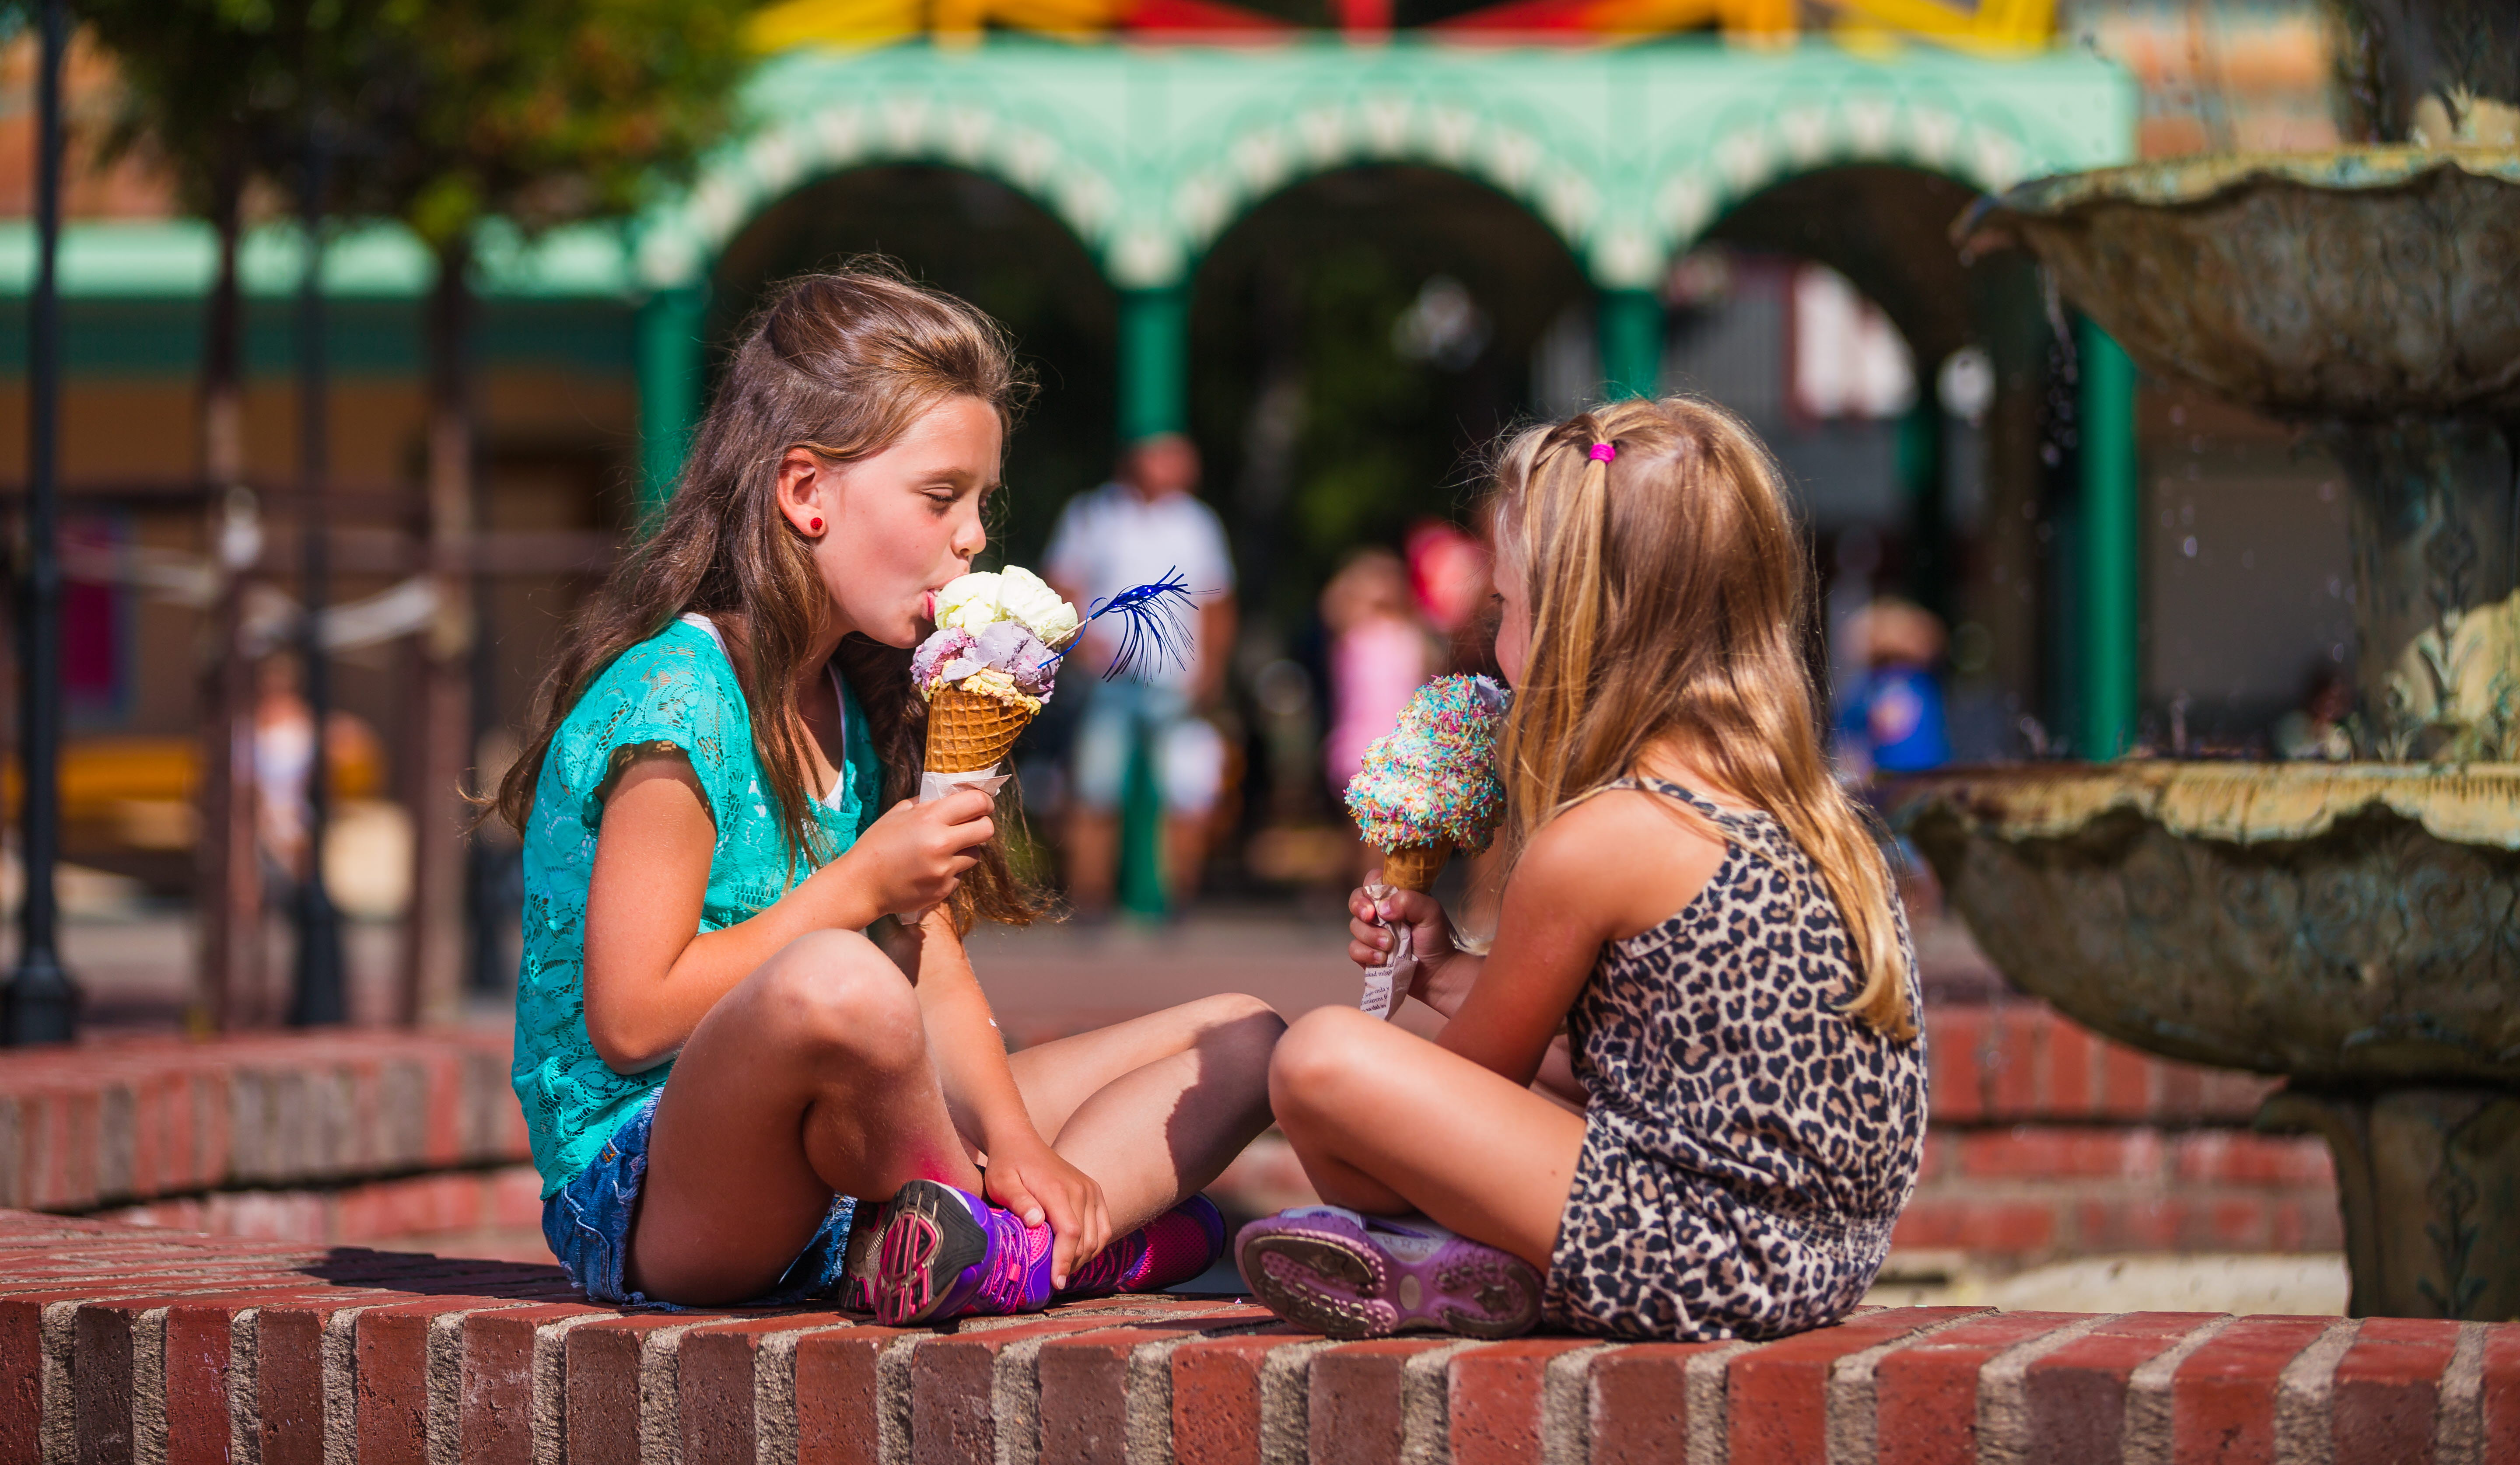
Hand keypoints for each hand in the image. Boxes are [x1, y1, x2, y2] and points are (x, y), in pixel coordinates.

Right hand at [835, 792, 993, 919]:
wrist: (861, 884)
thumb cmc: (876, 845)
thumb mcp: (898, 813)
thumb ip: (927, 803)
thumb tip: (954, 795)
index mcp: (929, 818)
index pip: (977, 802)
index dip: (985, 801)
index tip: (982, 804)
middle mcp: (941, 844)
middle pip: (987, 829)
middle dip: (981, 825)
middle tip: (970, 826)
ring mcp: (944, 870)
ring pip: (975, 854)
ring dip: (965, 850)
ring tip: (941, 851)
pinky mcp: (943, 890)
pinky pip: (960, 875)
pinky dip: (950, 871)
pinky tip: (928, 870)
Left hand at [983, 1136, 1109, 1288]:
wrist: (1019, 1141)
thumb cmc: (1006, 1165)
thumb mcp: (1002, 1182)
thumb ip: (1018, 1201)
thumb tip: (1036, 1221)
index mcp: (1058, 1190)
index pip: (1070, 1233)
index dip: (1064, 1261)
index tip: (1055, 1283)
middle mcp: (1081, 1190)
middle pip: (1085, 1240)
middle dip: (1070, 1265)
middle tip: (1052, 1281)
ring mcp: (1091, 1190)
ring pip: (1098, 1237)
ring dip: (1083, 1258)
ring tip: (1062, 1270)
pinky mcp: (1095, 1192)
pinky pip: (1105, 1227)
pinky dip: (1095, 1245)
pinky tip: (1077, 1254)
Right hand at [1348, 882, 1452, 969]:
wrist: (1436, 972)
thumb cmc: (1435, 938)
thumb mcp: (1431, 912)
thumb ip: (1410, 901)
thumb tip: (1382, 907)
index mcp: (1394, 897)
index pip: (1373, 880)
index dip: (1370, 887)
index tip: (1378, 902)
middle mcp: (1380, 912)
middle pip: (1356, 900)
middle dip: (1359, 907)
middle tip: (1371, 917)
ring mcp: (1371, 932)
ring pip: (1354, 926)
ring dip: (1370, 936)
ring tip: (1390, 946)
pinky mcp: (1366, 952)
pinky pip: (1354, 949)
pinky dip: (1366, 954)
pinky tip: (1382, 959)